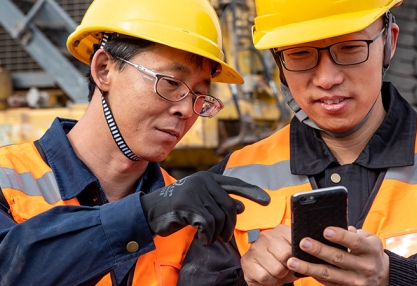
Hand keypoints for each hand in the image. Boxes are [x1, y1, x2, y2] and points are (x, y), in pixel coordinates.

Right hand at [140, 172, 269, 244]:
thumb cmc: (176, 209)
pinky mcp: (187, 204)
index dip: (252, 192)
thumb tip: (241, 207)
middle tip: (225, 238)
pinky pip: (208, 224)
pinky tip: (202, 239)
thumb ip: (219, 203)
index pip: (235, 183)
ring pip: (219, 217)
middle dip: (230, 225)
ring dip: (217, 233)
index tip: (267, 201)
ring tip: (210, 238)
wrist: (149, 212)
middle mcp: (203, 181)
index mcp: (207, 178)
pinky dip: (207, 236)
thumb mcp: (200, 204)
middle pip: (229, 206)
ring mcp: (195, 191)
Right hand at [241, 224, 298, 285]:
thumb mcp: (294, 256)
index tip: (295, 259)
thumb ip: (300, 253)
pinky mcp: (246, 261)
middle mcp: (266, 236)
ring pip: (276, 268)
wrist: (265, 274)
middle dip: (288, 267)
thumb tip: (306, 255)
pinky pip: (264, 276)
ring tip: (276, 272)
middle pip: (285, 255)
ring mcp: (255, 248)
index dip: (298, 256)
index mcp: (280, 231)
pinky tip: (267, 275)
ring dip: (278, 275)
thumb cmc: (281, 263)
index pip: (295, 242)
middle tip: (285, 267)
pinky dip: (269, 280)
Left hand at [287, 226, 388, 285]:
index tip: (325, 230)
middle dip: (319, 250)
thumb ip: (354, 233)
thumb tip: (335, 227)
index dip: (340, 236)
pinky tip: (300, 270)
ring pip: (329, 274)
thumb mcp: (369, 239)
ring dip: (309, 268)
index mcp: (370, 250)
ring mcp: (355, 281)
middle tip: (303, 243)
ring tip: (293, 261)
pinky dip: (313, 276)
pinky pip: (327, 283)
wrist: (383, 276)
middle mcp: (364, 267)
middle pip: (338, 258)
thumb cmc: (370, 252)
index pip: (354, 242)